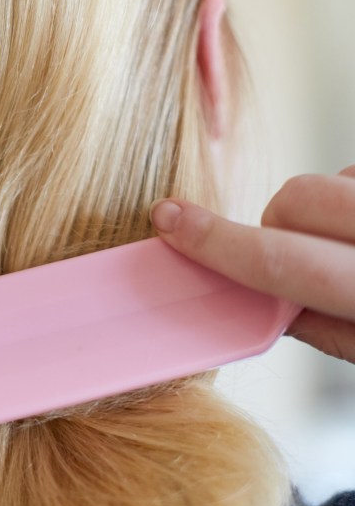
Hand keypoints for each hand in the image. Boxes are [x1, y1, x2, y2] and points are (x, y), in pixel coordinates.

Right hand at [150, 166, 354, 362]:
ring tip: (344, 243)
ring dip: (324, 208)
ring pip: (331, 177)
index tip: (168, 220)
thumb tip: (260, 300)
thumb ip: (322, 328)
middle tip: (294, 253)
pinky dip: (352, 193)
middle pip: (298, 198)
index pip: (276, 261)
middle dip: (278, 222)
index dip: (213, 241)